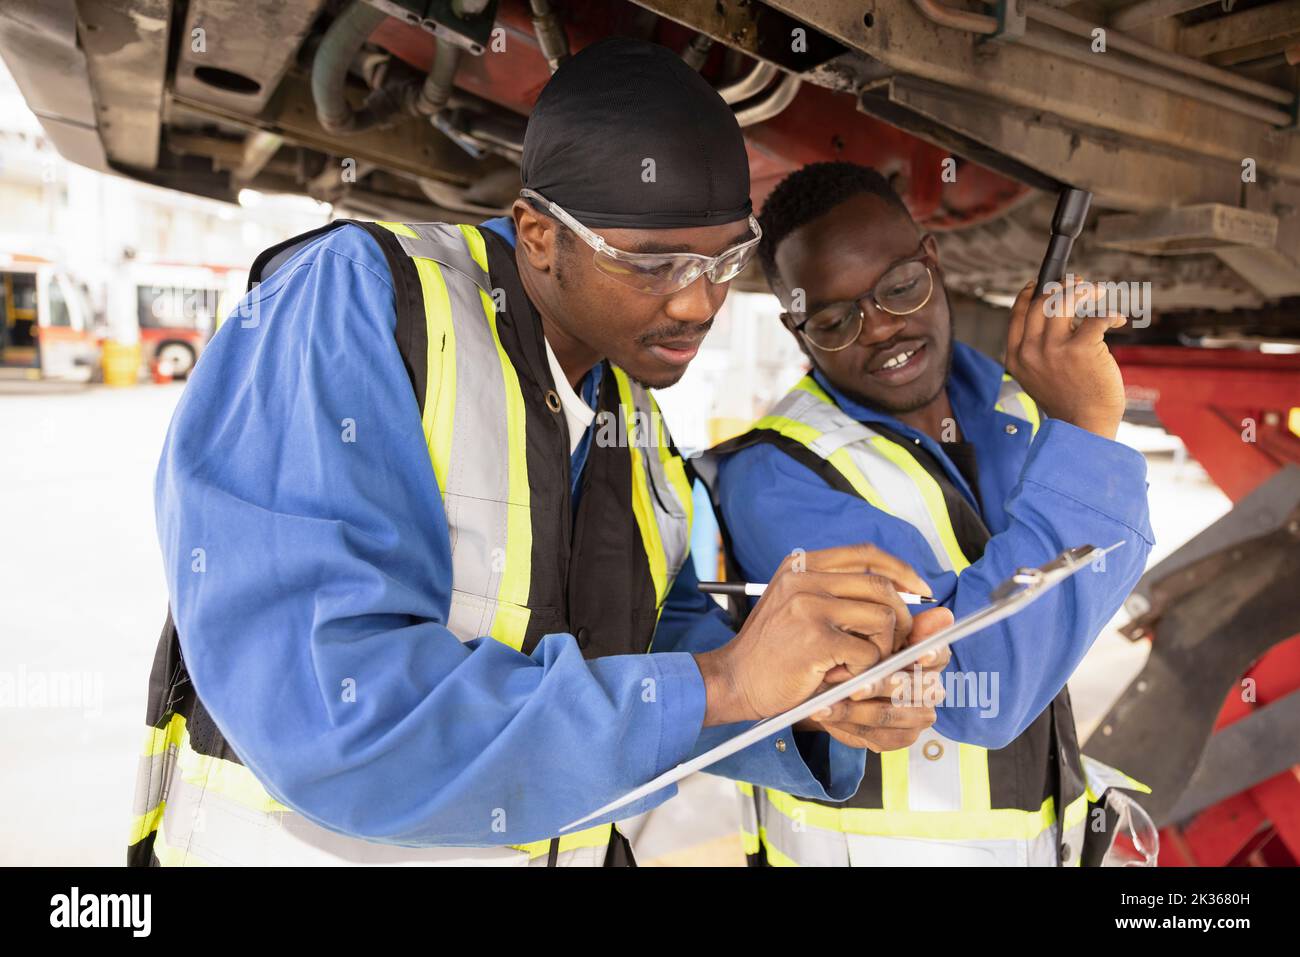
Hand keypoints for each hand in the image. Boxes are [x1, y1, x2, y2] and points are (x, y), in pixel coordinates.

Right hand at [695, 543, 930, 726]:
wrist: (733, 679)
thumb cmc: (772, 649)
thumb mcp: (799, 606)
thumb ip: (839, 593)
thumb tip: (906, 591)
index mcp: (802, 566)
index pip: (866, 554)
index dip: (900, 570)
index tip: (920, 590)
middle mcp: (804, 579)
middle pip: (881, 587)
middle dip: (902, 618)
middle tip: (898, 643)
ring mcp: (809, 607)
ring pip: (882, 619)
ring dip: (883, 649)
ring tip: (859, 664)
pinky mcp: (816, 639)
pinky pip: (869, 653)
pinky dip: (865, 670)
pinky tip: (842, 676)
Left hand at [797, 606, 953, 751]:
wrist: (836, 690)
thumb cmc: (857, 656)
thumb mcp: (872, 635)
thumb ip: (901, 623)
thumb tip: (944, 614)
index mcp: (929, 660)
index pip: (939, 655)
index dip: (930, 654)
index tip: (917, 655)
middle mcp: (929, 690)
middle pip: (912, 688)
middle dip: (881, 685)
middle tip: (855, 684)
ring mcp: (915, 717)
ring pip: (887, 712)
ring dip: (853, 707)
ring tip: (824, 699)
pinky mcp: (897, 738)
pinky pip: (872, 732)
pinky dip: (845, 722)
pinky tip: (824, 713)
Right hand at [1004, 278, 1126, 439]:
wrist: (1083, 427)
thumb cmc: (1068, 400)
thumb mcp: (1038, 374)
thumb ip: (1039, 347)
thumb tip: (1060, 309)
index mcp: (1016, 357)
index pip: (1018, 313)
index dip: (1031, 292)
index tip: (1043, 282)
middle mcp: (1031, 351)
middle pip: (1041, 301)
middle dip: (1062, 286)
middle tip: (1079, 284)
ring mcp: (1054, 350)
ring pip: (1064, 300)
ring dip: (1085, 290)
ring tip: (1098, 293)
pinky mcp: (1081, 350)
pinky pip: (1096, 316)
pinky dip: (1110, 313)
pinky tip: (1117, 319)